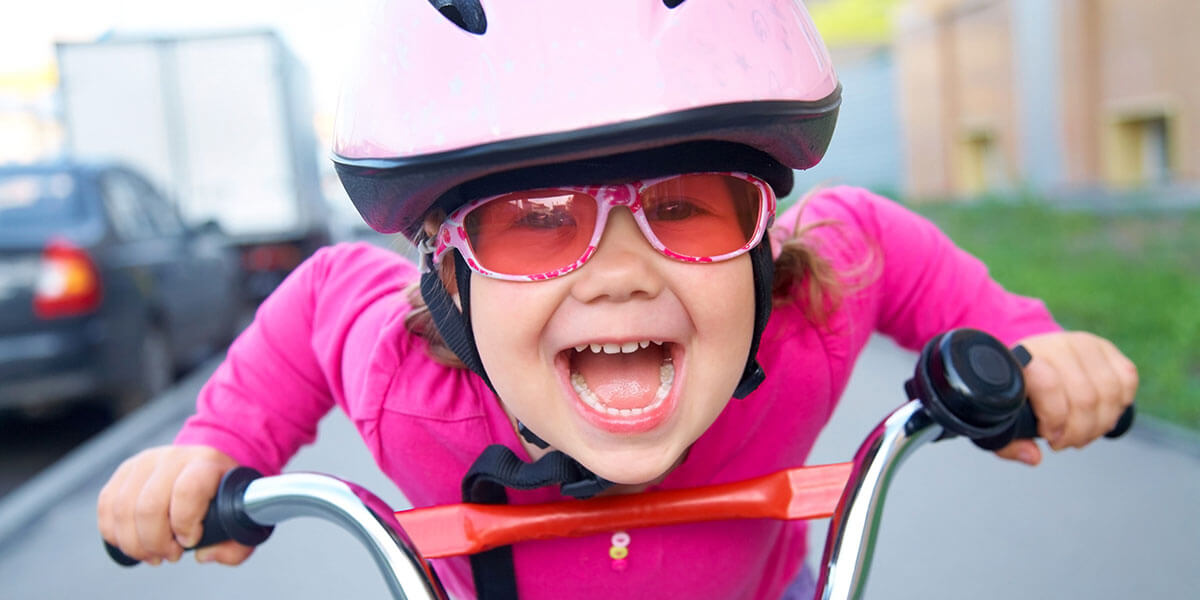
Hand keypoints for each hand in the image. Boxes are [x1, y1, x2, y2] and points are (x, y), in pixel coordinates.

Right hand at [97, 445, 253, 564]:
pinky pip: (107, 505)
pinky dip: (113, 532)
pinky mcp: (125, 471)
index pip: (187, 491)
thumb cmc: (224, 494)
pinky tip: (131, 543)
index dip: (185, 524)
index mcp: (206, 463)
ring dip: (134, 543)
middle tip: (169, 555)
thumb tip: (203, 554)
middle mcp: (173, 457)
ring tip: (152, 553)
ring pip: (123, 508)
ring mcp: (145, 462)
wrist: (209, 463)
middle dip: (155, 542)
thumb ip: (236, 546)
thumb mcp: (242, 518)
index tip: (191, 541)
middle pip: (149, 506)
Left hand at [995, 331, 1137, 465]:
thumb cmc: (1017, 392)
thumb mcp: (1000, 417)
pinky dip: (1119, 406)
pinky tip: (1101, 415)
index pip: (1049, 386)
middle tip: (1065, 442)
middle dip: (1079, 431)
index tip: (1050, 437)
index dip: (1056, 420)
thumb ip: (1008, 443)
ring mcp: (1083, 344)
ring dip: (1100, 424)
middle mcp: (1055, 345)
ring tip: (1083, 433)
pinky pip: (1127, 380)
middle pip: (1085, 397)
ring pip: (1109, 392)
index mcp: (1023, 358)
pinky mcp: (1106, 348)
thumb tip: (1034, 457)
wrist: (1029, 359)